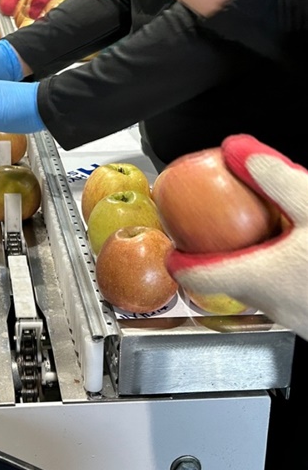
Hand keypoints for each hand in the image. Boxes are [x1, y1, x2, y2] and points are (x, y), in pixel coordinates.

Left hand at [167, 135, 307, 339]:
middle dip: (220, 256)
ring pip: (263, 290)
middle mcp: (275, 307)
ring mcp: (300, 319)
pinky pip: (292, 294)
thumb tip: (237, 150)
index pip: (195, 278)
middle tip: (217, 230)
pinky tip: (302, 251)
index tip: (174, 245)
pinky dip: (285, 272)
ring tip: (262, 234)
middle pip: (229, 283)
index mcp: (259, 279)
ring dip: (256, 262)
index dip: (180, 260)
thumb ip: (273, 177)